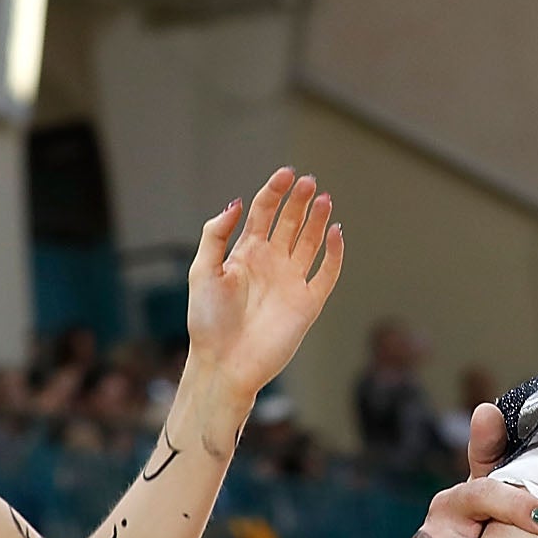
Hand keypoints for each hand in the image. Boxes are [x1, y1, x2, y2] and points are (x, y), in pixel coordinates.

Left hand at [182, 169, 343, 405]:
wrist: (224, 363)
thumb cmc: (208, 321)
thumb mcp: (202, 270)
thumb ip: (216, 234)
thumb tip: (238, 202)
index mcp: (246, 253)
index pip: (265, 212)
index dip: (275, 190)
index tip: (286, 173)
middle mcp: (271, 263)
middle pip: (291, 222)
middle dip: (300, 200)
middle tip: (310, 182)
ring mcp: (292, 281)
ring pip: (311, 242)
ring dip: (319, 220)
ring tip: (325, 198)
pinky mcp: (308, 303)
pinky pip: (327, 273)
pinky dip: (334, 254)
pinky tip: (336, 233)